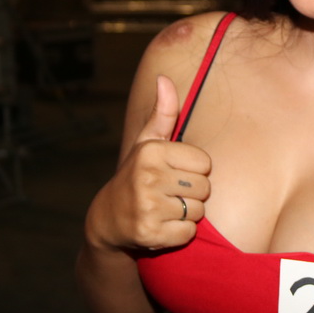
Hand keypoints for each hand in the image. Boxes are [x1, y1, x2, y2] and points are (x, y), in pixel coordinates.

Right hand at [85, 75, 211, 251]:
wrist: (108, 219)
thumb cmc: (137, 175)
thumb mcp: (147, 143)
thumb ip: (163, 113)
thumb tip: (164, 78)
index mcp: (151, 152)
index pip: (205, 163)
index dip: (195, 171)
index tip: (175, 173)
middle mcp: (147, 177)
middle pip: (205, 188)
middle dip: (193, 193)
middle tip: (170, 193)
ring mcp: (147, 206)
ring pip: (198, 212)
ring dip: (187, 214)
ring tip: (166, 209)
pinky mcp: (149, 233)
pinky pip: (188, 233)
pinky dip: (180, 234)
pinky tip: (163, 225)